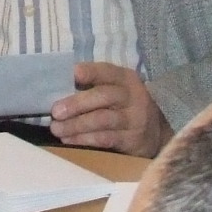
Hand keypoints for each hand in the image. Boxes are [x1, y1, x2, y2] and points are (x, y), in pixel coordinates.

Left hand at [51, 64, 170, 156]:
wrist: (155, 131)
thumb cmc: (124, 105)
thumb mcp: (116, 89)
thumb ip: (94, 85)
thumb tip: (58, 85)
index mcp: (125, 79)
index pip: (107, 72)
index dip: (90, 72)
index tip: (72, 74)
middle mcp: (132, 97)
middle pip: (103, 96)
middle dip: (76, 103)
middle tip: (56, 112)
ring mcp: (134, 119)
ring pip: (102, 120)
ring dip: (76, 125)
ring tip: (57, 129)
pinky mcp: (131, 140)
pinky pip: (105, 139)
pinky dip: (84, 139)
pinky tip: (69, 140)